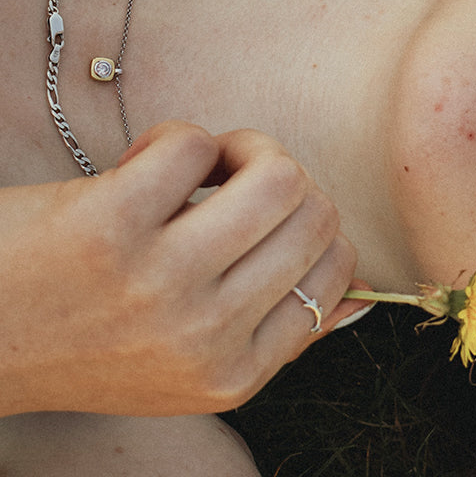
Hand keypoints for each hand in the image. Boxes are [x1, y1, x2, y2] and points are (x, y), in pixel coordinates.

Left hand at [0, 121, 363, 416]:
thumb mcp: (186, 370)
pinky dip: (180, 138)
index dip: (316, 228)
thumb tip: (360, 286)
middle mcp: (206, 332)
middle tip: (240, 178)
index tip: (276, 216)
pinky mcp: (111, 223)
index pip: (336, 275)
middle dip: (286, 181)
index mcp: (233, 373)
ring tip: (212, 161)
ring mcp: (161, 279)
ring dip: (248, 149)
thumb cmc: (78, 345)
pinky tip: (150, 160)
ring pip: (277, 176)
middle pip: (316, 216)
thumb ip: (272, 333)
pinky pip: (194, 144)